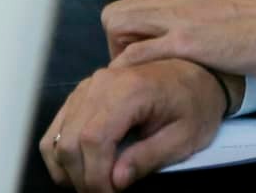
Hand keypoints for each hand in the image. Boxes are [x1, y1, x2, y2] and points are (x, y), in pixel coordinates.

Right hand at [40, 59, 233, 190]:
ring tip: (94, 183)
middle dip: (82, 177)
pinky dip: (61, 153)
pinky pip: (58, 126)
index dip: (95, 176)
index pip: (93, 139)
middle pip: (71, 141)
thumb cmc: (195, 105)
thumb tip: (115, 181)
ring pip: (58, 136)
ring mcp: (89, 85)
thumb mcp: (184, 137)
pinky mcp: (82, 91)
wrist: (198, 75)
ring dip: (69, 169)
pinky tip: (79, 169)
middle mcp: (102, 83)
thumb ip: (148, 158)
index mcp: (130, 90)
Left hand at [103, 0, 255, 75]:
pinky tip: (138, 80)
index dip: (134, 26)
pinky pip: (138, 53)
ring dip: (119, 51)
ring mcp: (178, 16)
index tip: (145, 46)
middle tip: (137, 63)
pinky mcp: (186, 42)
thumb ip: (206, 5)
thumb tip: (197, 20)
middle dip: (118, 40)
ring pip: (118, 23)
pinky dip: (128, 66)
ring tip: (140, 73)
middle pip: (119, 10)